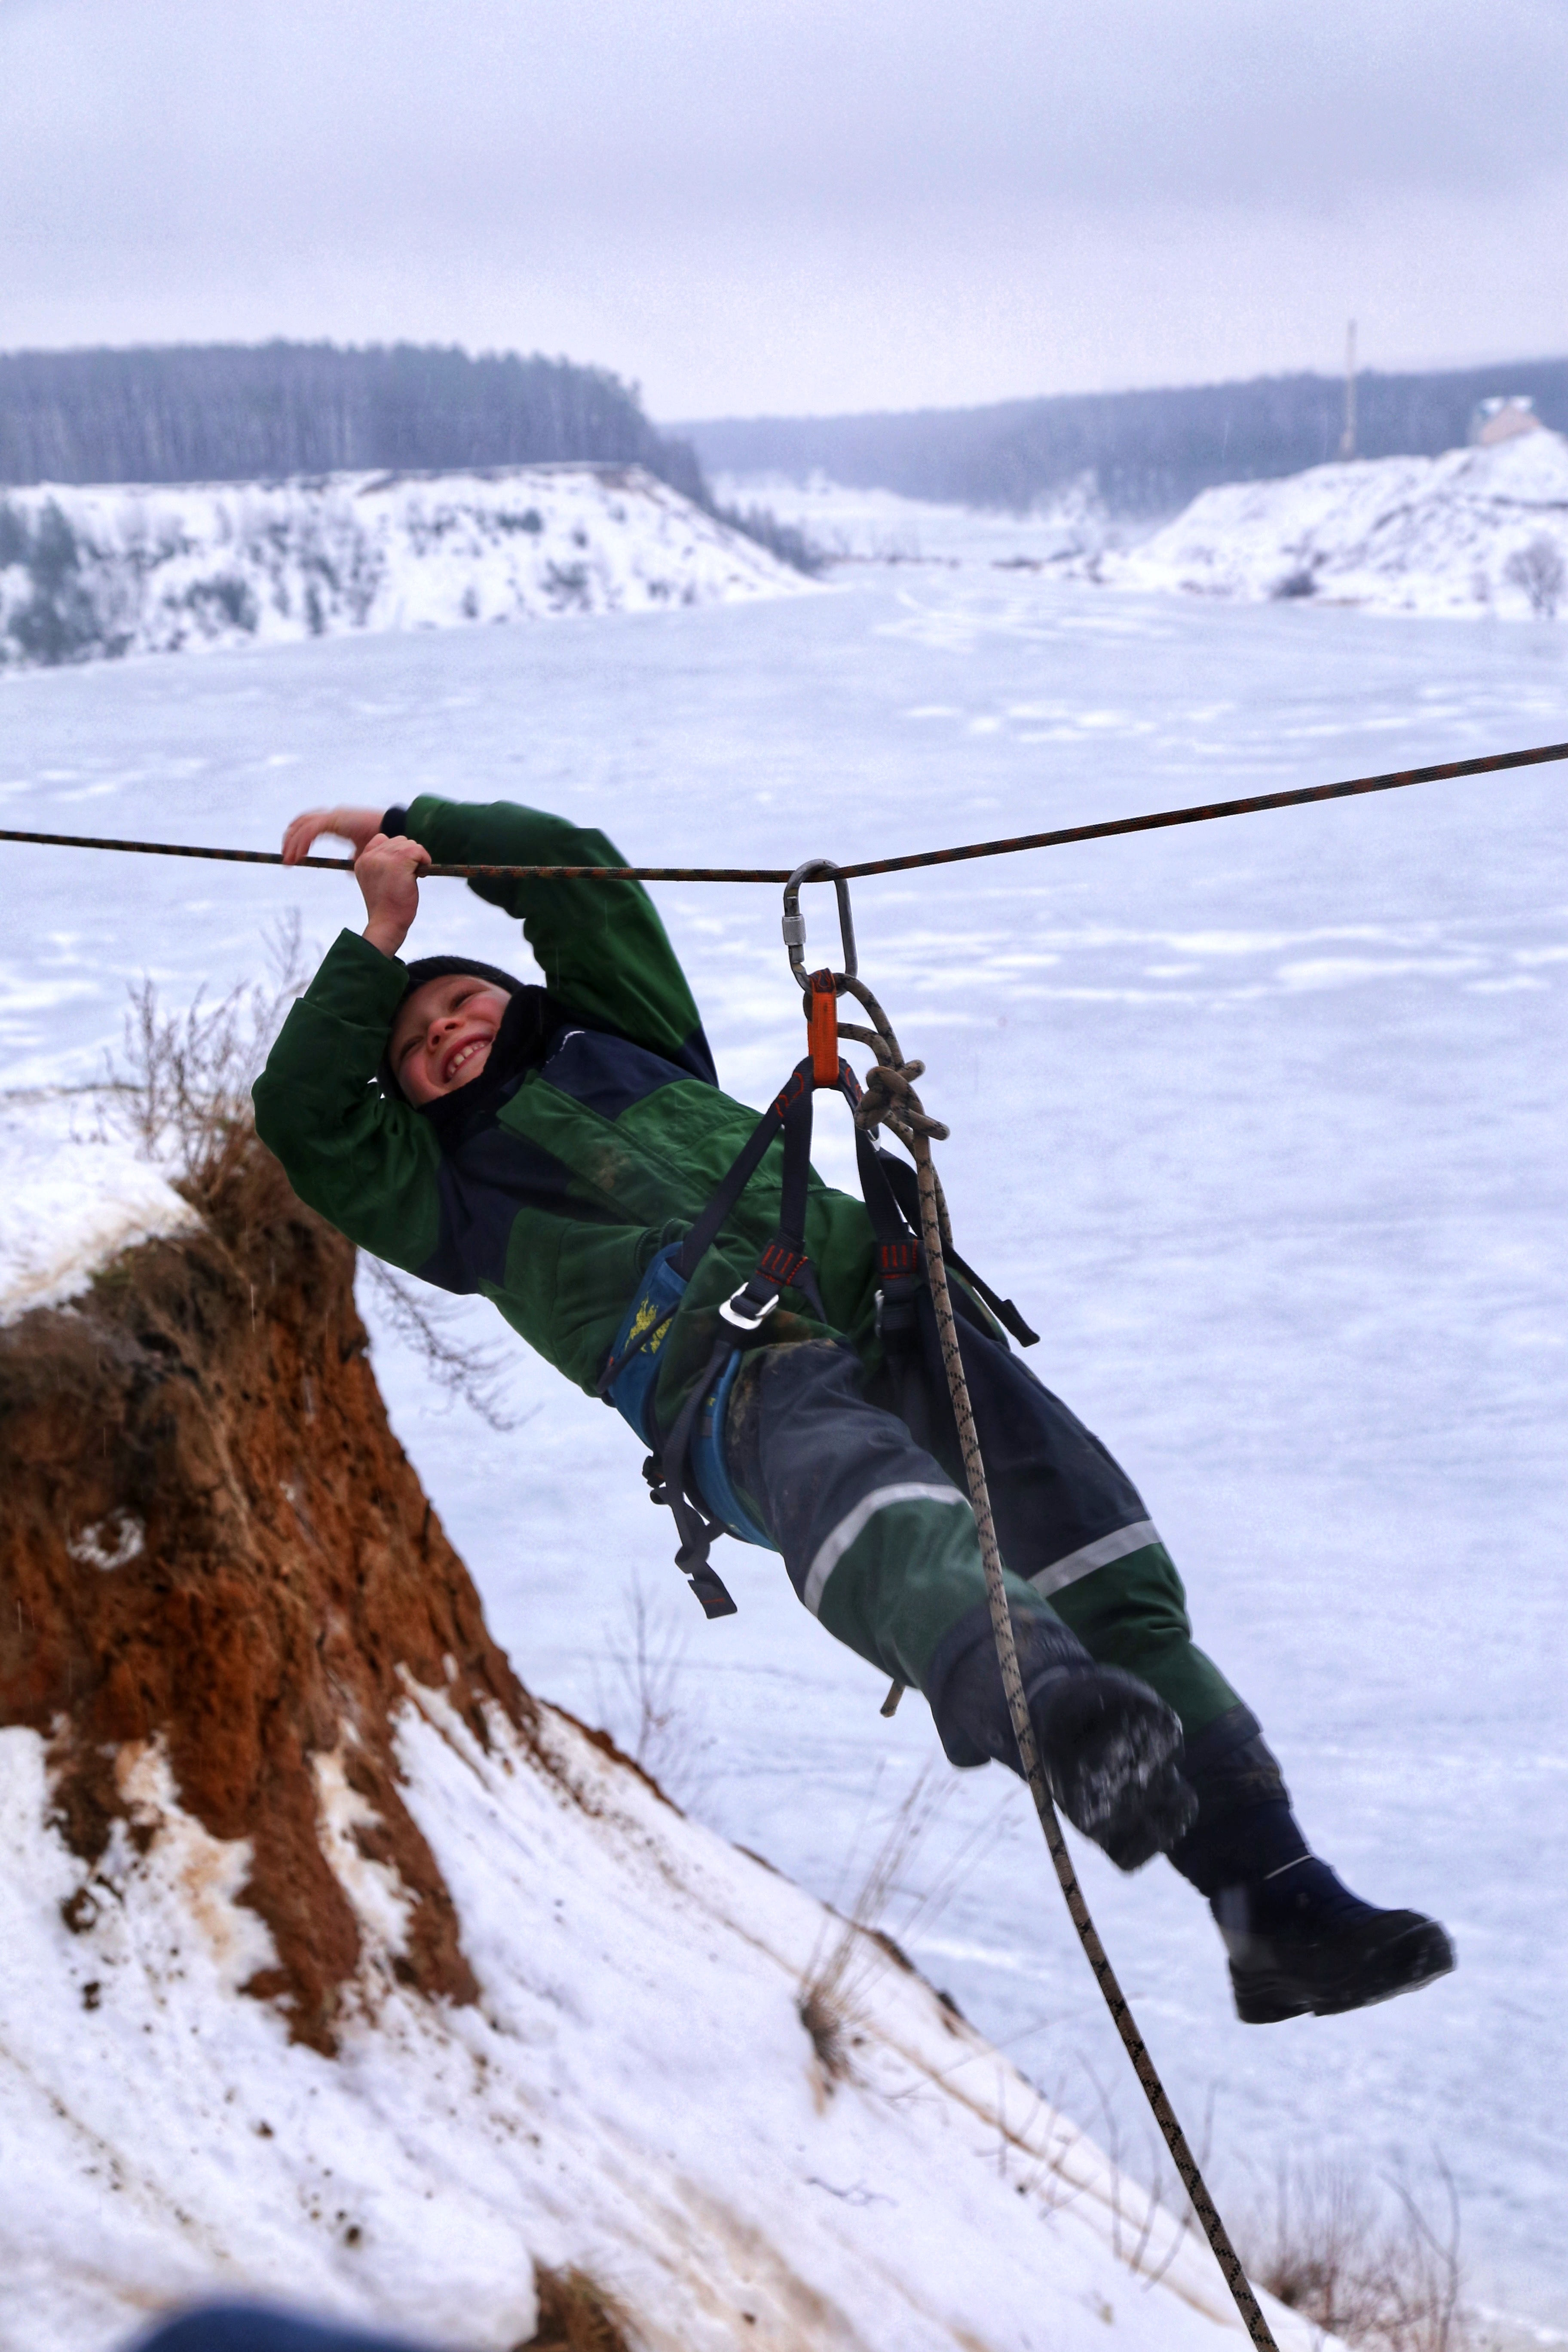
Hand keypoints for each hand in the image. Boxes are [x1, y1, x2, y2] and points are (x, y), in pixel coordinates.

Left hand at [282, 807, 387, 864]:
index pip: (310, 823)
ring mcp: (333, 816)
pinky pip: (311, 830)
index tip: (293, 853)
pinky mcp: (335, 820)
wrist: (394, 832)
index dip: (298, 837)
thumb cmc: (383, 840)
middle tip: (285, 858)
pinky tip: (299, 856)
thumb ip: (354, 857)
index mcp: (337, 820)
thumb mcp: (363, 851)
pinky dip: (302, 843)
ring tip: (289, 860)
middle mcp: (333, 815)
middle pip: (301, 822)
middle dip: (290, 839)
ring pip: (303, 826)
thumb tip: (348, 870)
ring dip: (293, 844)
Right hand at [354, 833, 431, 956]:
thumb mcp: (378, 882)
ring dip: (416, 859)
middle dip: (408, 856)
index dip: (396, 852)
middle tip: (407, 876)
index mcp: (362, 861)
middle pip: (398, 841)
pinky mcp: (400, 860)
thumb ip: (383, 865)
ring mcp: (384, 857)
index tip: (399, 870)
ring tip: (412, 878)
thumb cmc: (386, 907)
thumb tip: (405, 852)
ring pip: (410, 844)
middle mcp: (370, 856)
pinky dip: (424, 860)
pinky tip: (420, 876)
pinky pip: (419, 850)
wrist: (387, 923)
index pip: (381, 839)